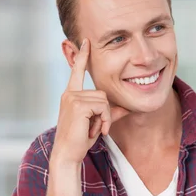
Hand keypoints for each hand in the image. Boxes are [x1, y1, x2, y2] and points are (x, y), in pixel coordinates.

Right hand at [51, 39, 128, 164]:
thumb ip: (110, 113)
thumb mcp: (97, 123)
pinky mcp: (78, 105)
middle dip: (105, 113)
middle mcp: (70, 93)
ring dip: (105, 118)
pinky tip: (94, 130)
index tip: (86, 41)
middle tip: (94, 128)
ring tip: (93, 130)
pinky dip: (104, 120)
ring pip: (104, 100)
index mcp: (71, 95)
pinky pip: (103, 107)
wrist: (68, 154)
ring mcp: (72, 98)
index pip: (77, 71)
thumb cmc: (80, 140)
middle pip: (102, 93)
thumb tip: (127, 108)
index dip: (82, 56)